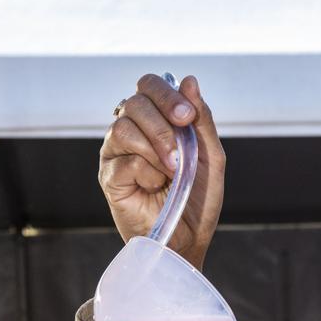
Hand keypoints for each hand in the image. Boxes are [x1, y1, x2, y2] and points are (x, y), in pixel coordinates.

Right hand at [99, 74, 225, 270]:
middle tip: (181, 154)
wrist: (189, 240)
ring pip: (124, 128)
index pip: (149, 86)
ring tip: (172, 174)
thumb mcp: (210, 157)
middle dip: (163, 126)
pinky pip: (124, 161)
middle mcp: (132, 130)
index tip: (187, 117)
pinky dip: (146, 173)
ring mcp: (117, 153)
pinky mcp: (109, 177)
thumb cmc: (199, 200)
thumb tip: (190, 81)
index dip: (166, 95)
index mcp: (155, 120)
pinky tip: (155, 188)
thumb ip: (201, 120)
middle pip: (135, 102)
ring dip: (156, 150)